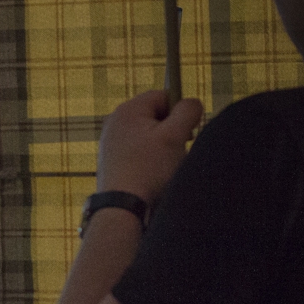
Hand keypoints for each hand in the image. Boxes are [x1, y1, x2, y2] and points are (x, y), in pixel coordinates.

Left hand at [96, 90, 204, 205]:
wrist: (122, 207)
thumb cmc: (148, 170)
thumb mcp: (175, 136)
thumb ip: (187, 112)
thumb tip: (192, 103)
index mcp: (127, 110)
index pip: (163, 96)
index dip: (179, 111)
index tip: (185, 131)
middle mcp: (115, 123)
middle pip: (156, 117)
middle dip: (172, 131)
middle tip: (174, 150)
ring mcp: (111, 142)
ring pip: (150, 137)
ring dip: (163, 148)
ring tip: (162, 166)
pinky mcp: (113, 161)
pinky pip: (140, 153)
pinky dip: (150, 161)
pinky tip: (152, 176)